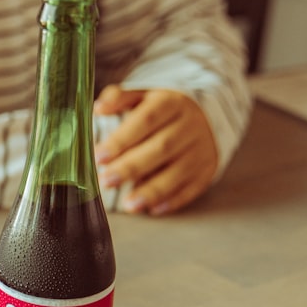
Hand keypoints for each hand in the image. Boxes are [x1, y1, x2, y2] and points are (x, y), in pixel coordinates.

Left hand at [93, 85, 217, 214]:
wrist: (205, 114)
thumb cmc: (160, 109)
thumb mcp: (143, 96)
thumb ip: (119, 99)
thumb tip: (98, 107)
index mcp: (170, 103)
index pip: (145, 120)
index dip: (122, 139)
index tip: (98, 156)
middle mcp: (190, 125)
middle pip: (161, 147)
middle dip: (131, 167)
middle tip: (105, 181)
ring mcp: (202, 148)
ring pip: (178, 171)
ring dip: (152, 191)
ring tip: (128, 205)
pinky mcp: (208, 168)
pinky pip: (192, 187)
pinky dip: (173, 200)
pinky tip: (152, 210)